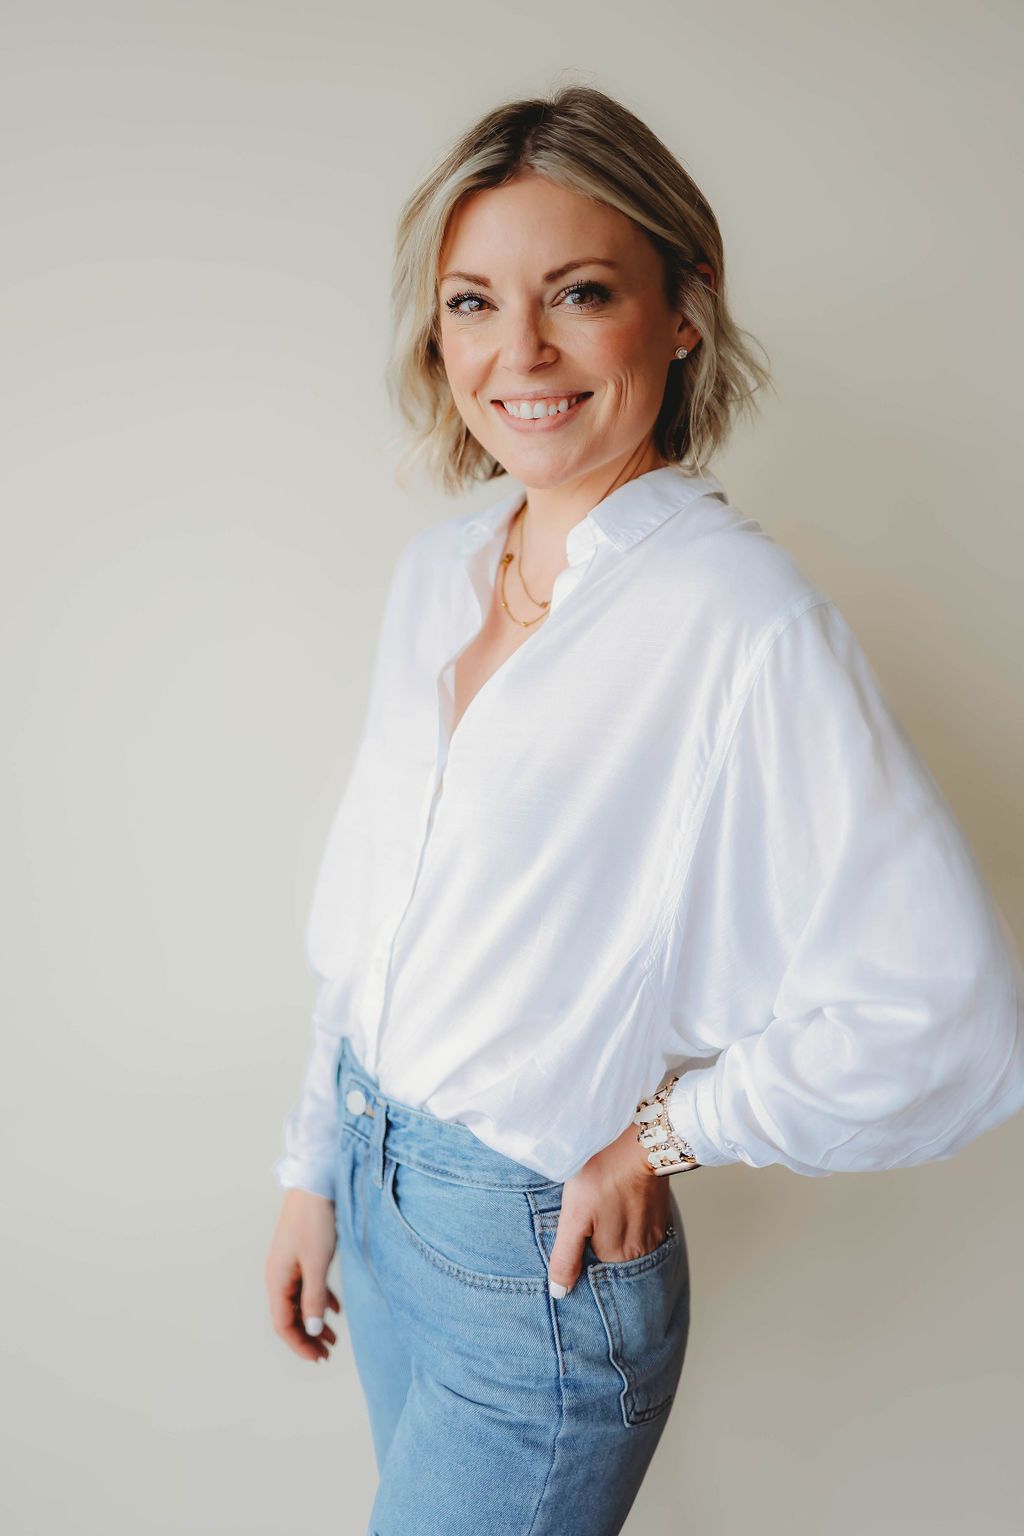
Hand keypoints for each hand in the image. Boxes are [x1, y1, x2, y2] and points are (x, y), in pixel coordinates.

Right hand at [265, 1189, 342, 1362]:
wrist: (315, 1183)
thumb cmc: (314, 1222)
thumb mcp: (316, 1263)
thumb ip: (314, 1298)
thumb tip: (312, 1331)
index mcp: (277, 1280)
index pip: (283, 1324)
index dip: (300, 1344)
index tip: (318, 1358)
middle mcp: (279, 1275)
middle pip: (290, 1316)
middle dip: (307, 1337)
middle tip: (327, 1354)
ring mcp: (289, 1265)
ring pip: (300, 1302)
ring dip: (314, 1321)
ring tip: (334, 1338)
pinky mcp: (301, 1255)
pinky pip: (307, 1286)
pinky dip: (320, 1301)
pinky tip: (335, 1310)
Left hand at [546, 1119, 670, 1296]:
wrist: (640, 1141)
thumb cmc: (603, 1176)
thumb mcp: (574, 1216)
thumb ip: (566, 1257)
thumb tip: (560, 1293)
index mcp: (618, 1256)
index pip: (592, 1266)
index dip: (580, 1248)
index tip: (577, 1227)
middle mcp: (641, 1251)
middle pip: (610, 1253)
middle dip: (597, 1238)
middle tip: (589, 1209)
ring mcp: (654, 1231)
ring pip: (626, 1238)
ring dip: (614, 1226)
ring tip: (603, 1202)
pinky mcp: (661, 1212)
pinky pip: (640, 1223)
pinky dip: (628, 1215)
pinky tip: (618, 1197)